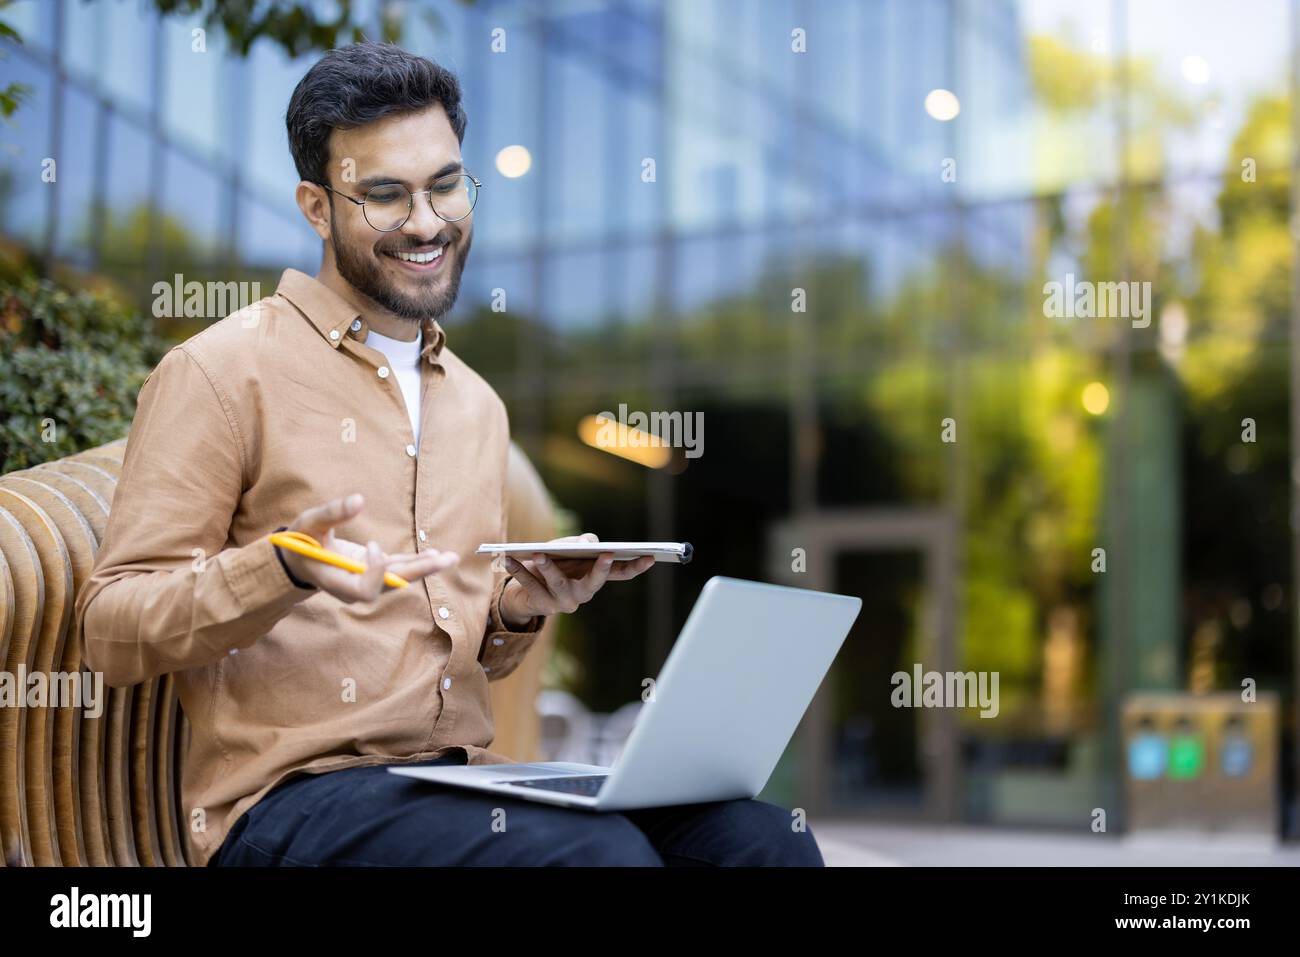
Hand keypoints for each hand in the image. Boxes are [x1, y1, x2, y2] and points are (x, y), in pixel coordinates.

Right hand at [280, 493, 457, 602]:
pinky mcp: (373, 571)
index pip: (364, 590)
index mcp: (336, 582)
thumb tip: (358, 499)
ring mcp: (366, 580)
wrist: (299, 559)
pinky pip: (398, 569)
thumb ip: (331, 514)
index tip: (372, 545)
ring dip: (424, 567)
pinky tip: (436, 555)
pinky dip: (416, 561)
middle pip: (390, 584)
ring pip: (399, 577)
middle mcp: (355, 586)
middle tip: (444, 560)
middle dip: (417, 571)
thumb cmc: (300, 542)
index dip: (375, 571)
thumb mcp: (309, 524)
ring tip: (450, 558)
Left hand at [499, 533, 654, 626]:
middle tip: (606, 554)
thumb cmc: (554, 563)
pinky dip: (519, 571)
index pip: (620, 573)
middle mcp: (584, 593)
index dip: (636, 566)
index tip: (650, 556)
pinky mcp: (542, 605)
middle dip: (600, 569)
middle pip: (595, 582)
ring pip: (558, 583)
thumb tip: (589, 543)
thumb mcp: (568, 549)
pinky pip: (530, 586)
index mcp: (594, 578)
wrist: (525, 590)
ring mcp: (564, 602)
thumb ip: (580, 543)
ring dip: (548, 567)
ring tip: (539, 553)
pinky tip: (509, 558)